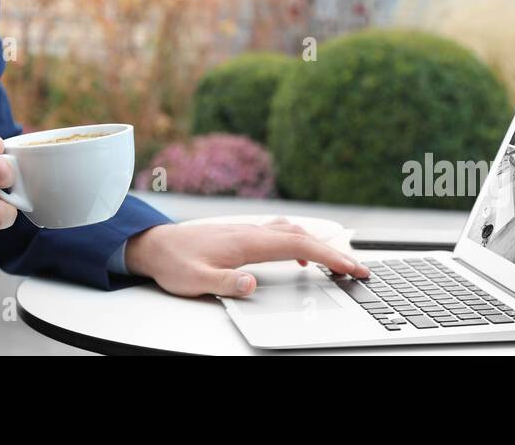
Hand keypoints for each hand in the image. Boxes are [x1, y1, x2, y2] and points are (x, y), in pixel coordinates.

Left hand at [124, 216, 369, 297]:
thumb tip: (252, 283)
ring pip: (293, 232)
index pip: (299, 247)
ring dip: (318, 245)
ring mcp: (248, 230)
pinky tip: (300, 257)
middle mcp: (251, 231)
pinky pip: (280, 233)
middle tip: (358, 269)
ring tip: (337, 263)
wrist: (155, 245)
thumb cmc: (175, 264)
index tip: (352, 268)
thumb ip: (226, 283)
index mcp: (247, 243)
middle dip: (334, 252)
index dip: (329, 257)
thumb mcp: (196, 282)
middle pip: (303, 237)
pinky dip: (299, 241)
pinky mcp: (242, 234)